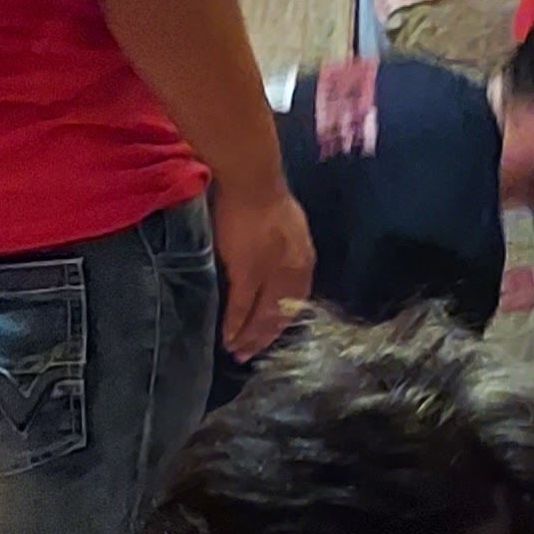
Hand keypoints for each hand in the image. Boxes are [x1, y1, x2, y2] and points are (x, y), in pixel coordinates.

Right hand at [215, 180, 315, 362]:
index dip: (283, 321)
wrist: (251, 179)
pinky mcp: (248, 272)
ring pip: (263, 315)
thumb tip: (275, 265)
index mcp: (304, 258)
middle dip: (266, 337)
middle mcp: (293, 271)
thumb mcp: (288, 226)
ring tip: (238, 352)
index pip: (296, 300)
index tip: (270, 335)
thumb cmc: (263, 193)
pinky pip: (242, 307)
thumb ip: (285, 249)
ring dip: (250, 337)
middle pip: (281, 313)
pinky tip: (229, 339)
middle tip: (250, 354)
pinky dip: (235, 326)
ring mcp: (271, 273)